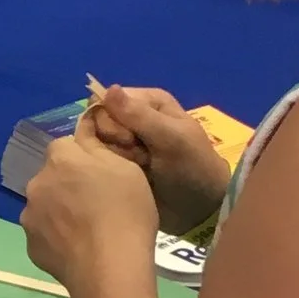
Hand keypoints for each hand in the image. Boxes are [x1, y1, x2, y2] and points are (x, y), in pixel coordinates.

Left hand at [23, 128, 161, 285]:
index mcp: (60, 160)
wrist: (110, 270)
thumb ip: (98, 147)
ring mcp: (29, 217)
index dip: (83, 157)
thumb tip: (83, 135)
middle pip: (52, 176)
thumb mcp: (126, 169)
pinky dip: (57, 238)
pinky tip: (78, 249)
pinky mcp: (31, 247)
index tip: (101, 174)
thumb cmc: (125, 213)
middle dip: (68, 183)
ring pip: (45, 205)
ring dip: (59, 210)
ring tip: (87, 230)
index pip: (65, 145)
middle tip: (96, 203)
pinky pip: (44, 234)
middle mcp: (36, 184)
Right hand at [81, 85, 233, 234]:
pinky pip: (101, 161)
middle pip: (99, 122)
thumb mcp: (170, 139)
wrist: (200, 208)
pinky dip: (112, 170)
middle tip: (140, 157)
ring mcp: (126, 141)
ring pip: (98, 143)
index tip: (130, 139)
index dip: (112, 120)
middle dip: (116, 142)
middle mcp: (134, 116)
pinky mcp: (121, 163)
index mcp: (148, 100)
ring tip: (139, 169)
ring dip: (116, 158)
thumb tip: (109, 89)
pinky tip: (130, 178)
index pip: (107, 100)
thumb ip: (139, 115)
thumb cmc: (192, 168)